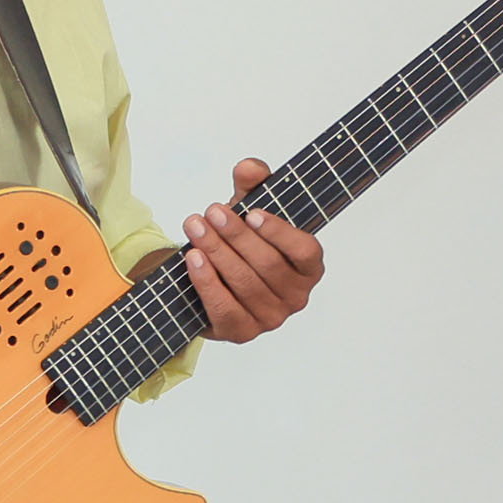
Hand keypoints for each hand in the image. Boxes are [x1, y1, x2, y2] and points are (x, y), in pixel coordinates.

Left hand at [179, 159, 324, 342]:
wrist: (211, 277)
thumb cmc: (240, 242)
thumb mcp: (247, 208)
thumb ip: (253, 184)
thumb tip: (249, 169)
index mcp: (308, 267)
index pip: (305, 252)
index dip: (280, 233)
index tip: (253, 213)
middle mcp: (296, 297)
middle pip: (268, 266)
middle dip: (236, 236)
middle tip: (211, 212)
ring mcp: (270, 319)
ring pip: (244, 284)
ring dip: (217, 253)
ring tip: (195, 227)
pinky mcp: (242, 333)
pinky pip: (225, 308)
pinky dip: (207, 282)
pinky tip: (193, 258)